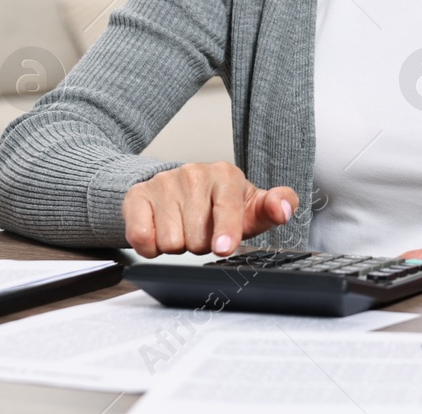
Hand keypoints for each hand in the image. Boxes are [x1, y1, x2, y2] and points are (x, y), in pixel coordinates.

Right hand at [122, 162, 297, 257]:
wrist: (180, 189)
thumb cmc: (222, 203)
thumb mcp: (252, 206)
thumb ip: (276, 206)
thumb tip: (284, 209)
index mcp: (226, 175)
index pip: (227, 207)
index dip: (226, 231)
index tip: (224, 248)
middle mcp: (194, 173)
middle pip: (197, 236)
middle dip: (201, 243)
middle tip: (203, 231)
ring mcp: (164, 183)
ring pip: (170, 240)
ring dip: (177, 244)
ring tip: (184, 228)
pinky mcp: (137, 195)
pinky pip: (141, 237)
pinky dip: (149, 245)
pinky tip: (160, 231)